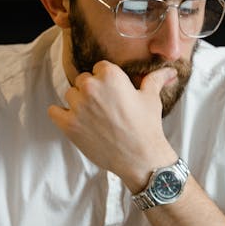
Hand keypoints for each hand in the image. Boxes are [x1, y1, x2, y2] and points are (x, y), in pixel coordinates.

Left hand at [48, 61, 176, 187]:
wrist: (140, 158)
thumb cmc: (147, 126)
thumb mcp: (151, 98)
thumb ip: (155, 79)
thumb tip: (170, 71)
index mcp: (110, 75)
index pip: (99, 68)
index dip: (106, 80)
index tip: (113, 93)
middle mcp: (91, 87)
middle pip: (83, 80)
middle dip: (92, 91)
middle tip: (105, 107)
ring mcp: (78, 106)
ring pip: (70, 94)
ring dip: (78, 103)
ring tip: (93, 117)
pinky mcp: (68, 124)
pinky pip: (54, 111)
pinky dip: (61, 114)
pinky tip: (74, 120)